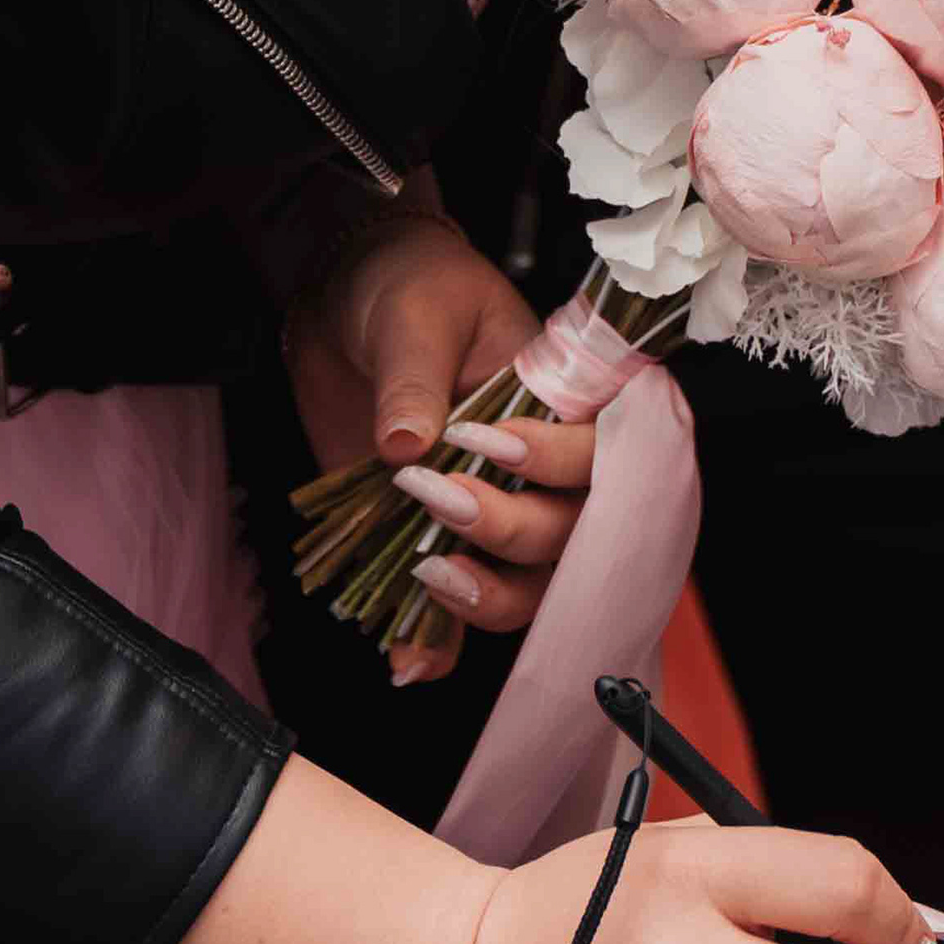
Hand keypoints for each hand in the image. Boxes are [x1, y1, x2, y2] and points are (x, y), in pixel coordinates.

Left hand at [283, 203, 596, 674]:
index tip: (485, 442)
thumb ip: (416, 376)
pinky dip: (438, 646)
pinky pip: (459, 614)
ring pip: (532, 590)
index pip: (600, 452)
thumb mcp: (415, 309)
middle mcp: (542, 470)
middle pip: (571, 534)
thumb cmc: (404, 284)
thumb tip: (408, 445)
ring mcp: (495, 512)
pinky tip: (406, 659)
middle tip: (436, 496)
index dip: (557, 463)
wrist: (343, 302)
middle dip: (513, 530)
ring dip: (490, 598)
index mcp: (563, 401)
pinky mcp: (441, 542)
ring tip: (430, 574)